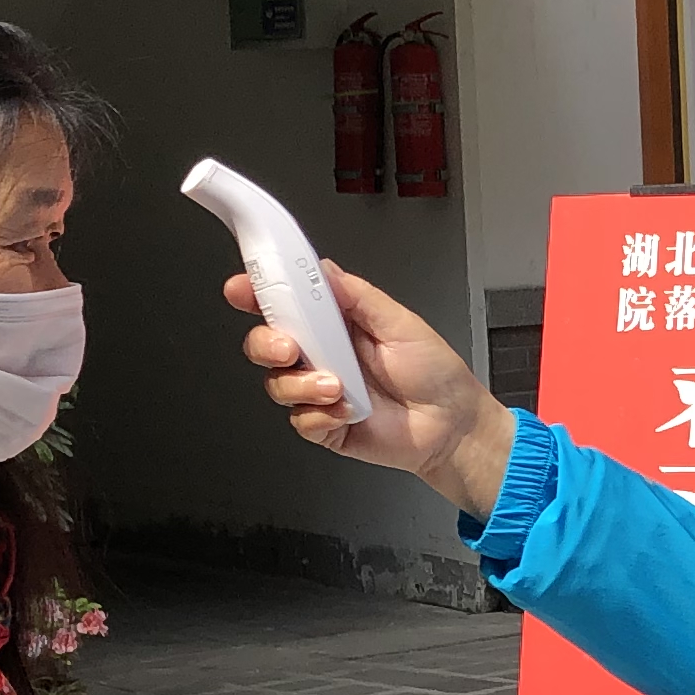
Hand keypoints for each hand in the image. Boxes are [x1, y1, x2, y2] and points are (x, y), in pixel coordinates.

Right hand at [229, 259, 519, 514]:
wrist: (451, 426)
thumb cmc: (434, 373)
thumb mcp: (400, 322)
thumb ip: (357, 296)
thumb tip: (323, 269)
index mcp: (335, 323)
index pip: (284, 303)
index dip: (256, 293)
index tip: (242, 289)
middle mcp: (322, 355)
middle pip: (265, 343)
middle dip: (267, 342)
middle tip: (289, 347)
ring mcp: (319, 391)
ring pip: (277, 383)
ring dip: (302, 384)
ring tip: (337, 387)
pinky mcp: (324, 424)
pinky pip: (300, 420)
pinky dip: (320, 415)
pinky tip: (347, 411)